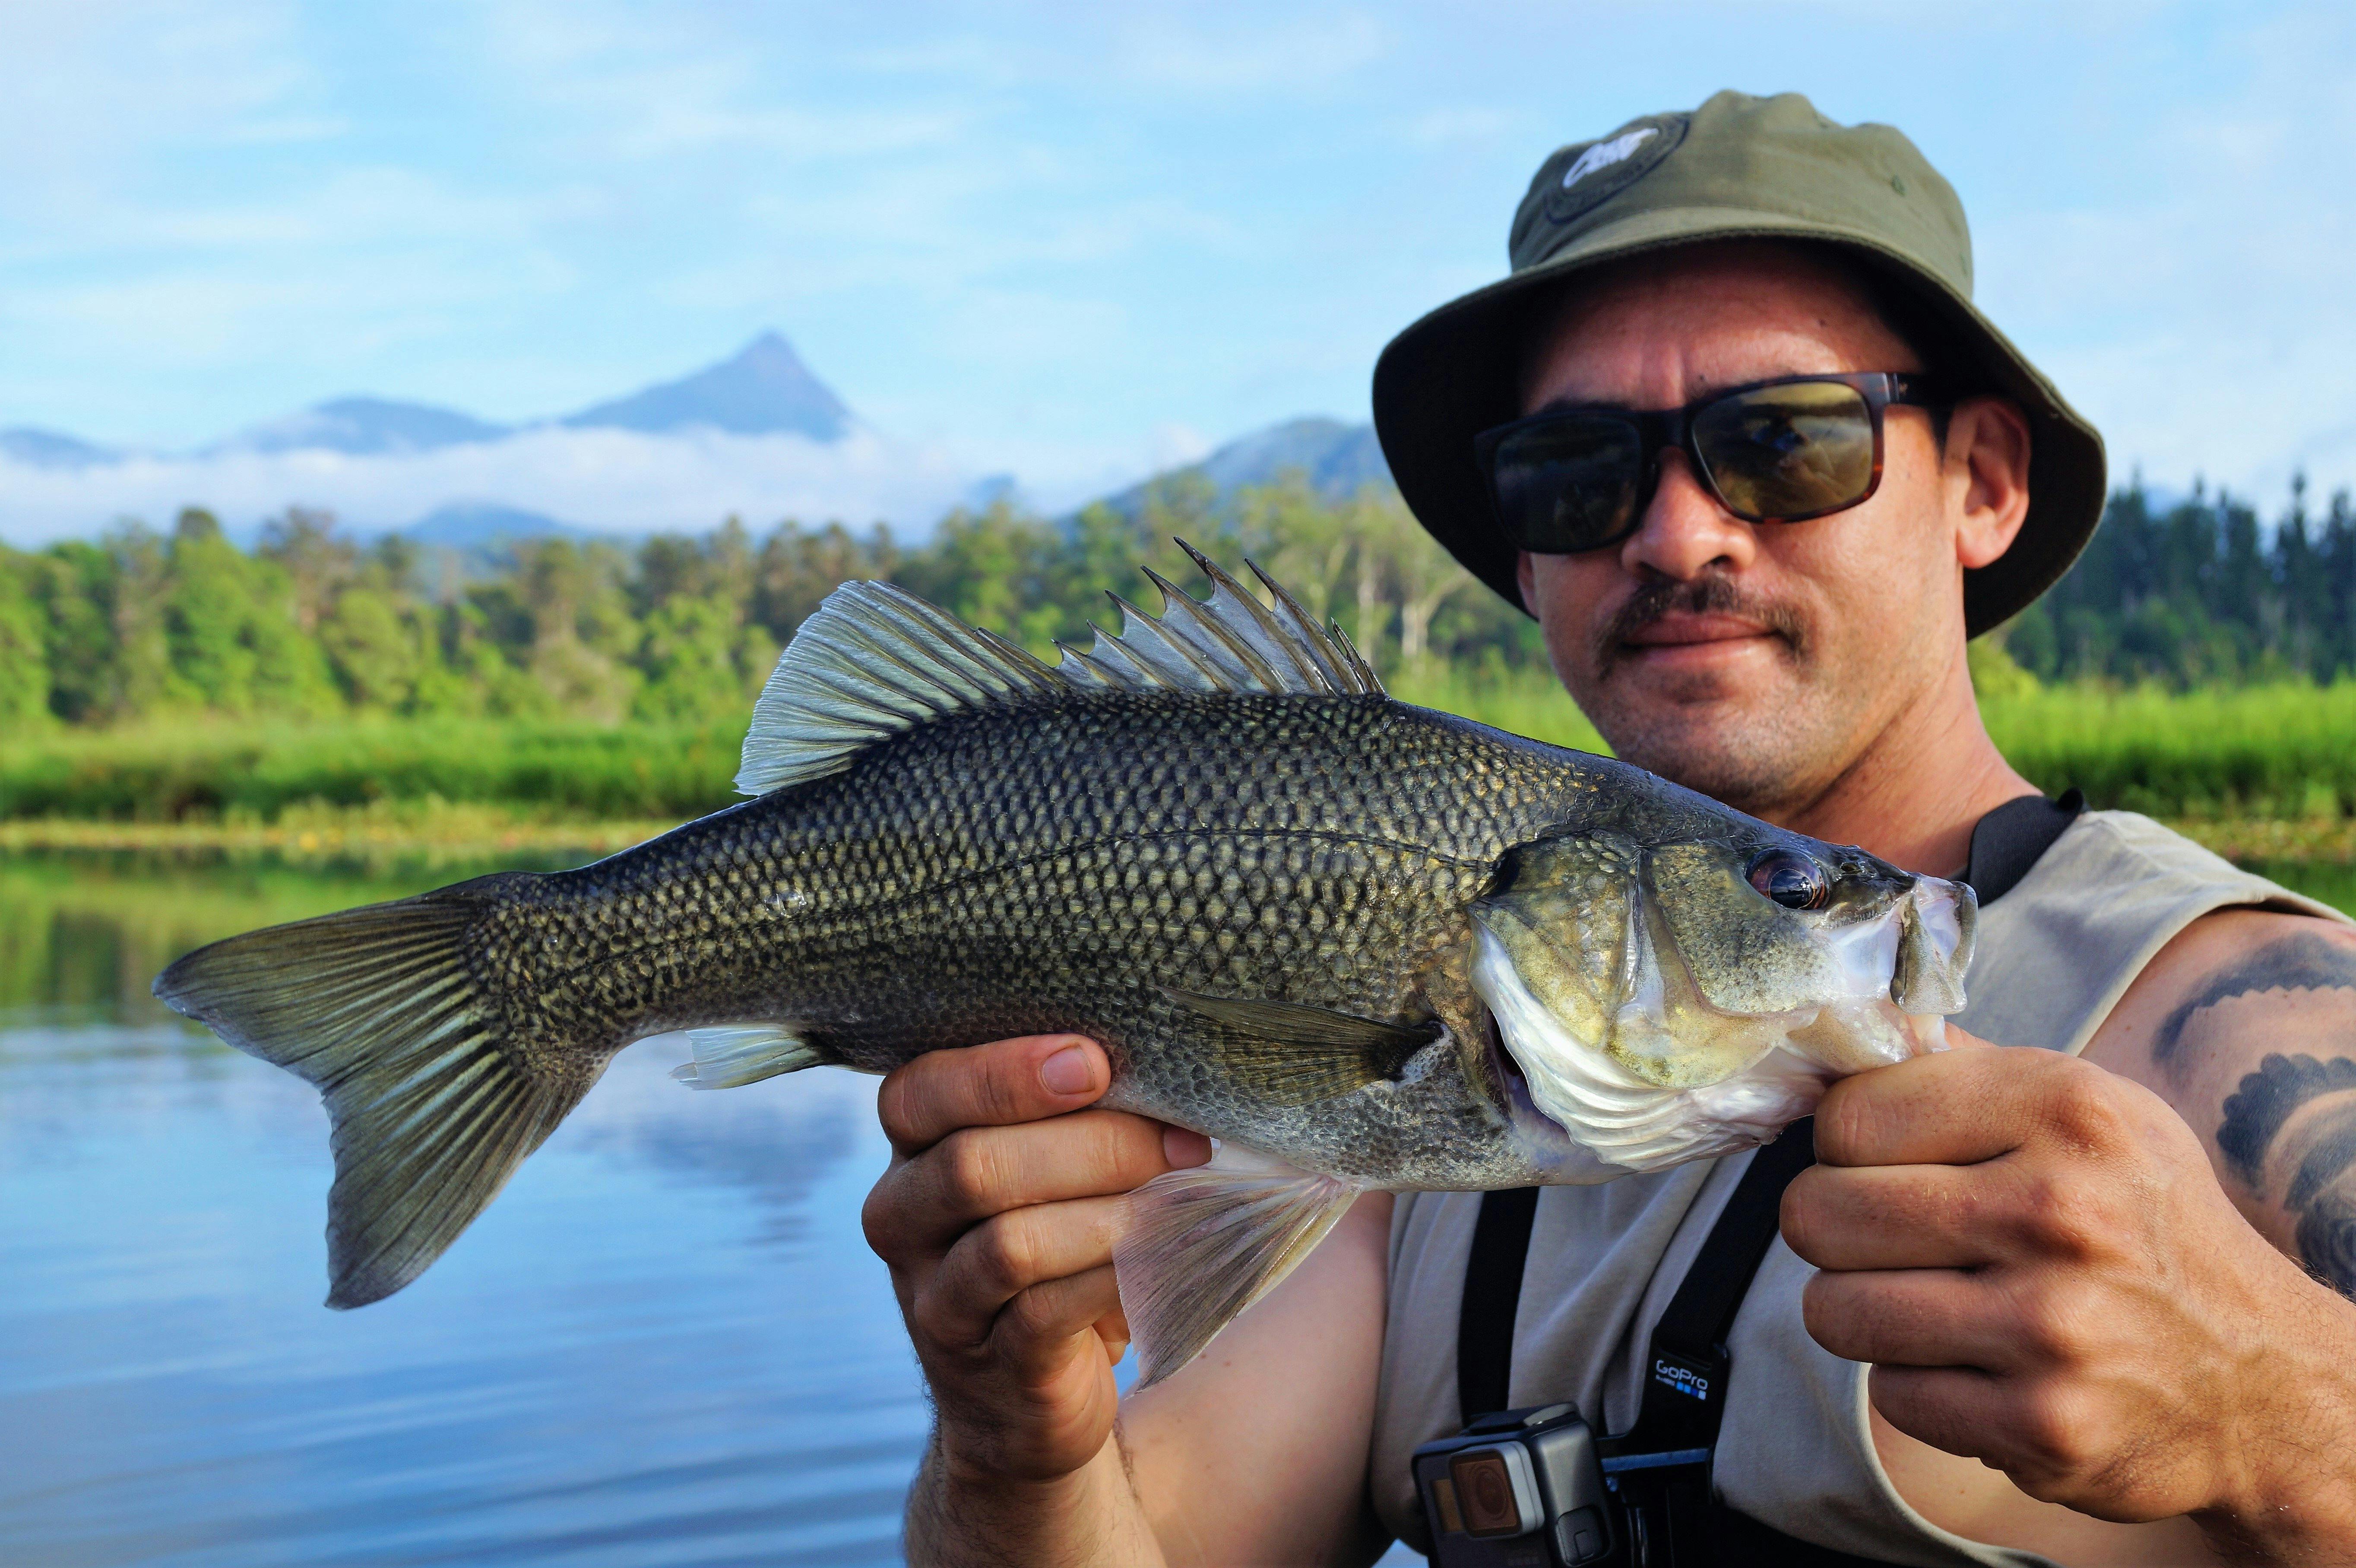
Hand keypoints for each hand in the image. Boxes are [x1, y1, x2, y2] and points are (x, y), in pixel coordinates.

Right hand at [862, 1034, 1209, 1486]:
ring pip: (1008, 1243)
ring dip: (1108, 1216)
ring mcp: (935, 1300)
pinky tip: (1156, 1260)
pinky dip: (1109, 1278)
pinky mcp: (985, 1365)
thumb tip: (1160, 1071)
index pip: (920, 1092)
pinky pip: (1041, 1313)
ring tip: (1177, 1201)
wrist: (1024, 1397)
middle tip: (1179, 1141)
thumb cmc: (1055, 1247)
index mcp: (912, 1150)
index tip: (1094, 1063)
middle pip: (972, 1165)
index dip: (1003, 1073)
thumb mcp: (1045, 1173)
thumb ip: (1070, 1117)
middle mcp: (901, 1220)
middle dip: (1091, 1145)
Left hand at [1781, 1034, 2355, 1543]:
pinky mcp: (2041, 1424)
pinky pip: (1889, 1394)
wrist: (2255, 1376)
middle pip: (1816, 1213)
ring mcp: (2051, 1326)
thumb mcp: (2086, 1110)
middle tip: (1888, 1238)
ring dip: (1862, 1311)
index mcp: (2065, 1111)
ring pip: (1833, 1309)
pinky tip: (1976, 1365)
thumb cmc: (2141, 1224)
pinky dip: (1916, 1384)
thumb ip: (1961, 1068)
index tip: (1876, 1162)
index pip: (1847, 1115)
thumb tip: (1847, 1033)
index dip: (1841, 1144)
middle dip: (1832, 1228)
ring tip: (1926, 1300)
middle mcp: (2060, 1212)